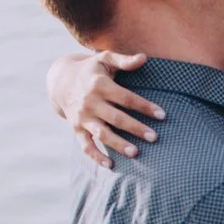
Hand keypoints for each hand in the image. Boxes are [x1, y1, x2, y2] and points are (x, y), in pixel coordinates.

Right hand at [47, 50, 162, 168]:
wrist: (61, 80)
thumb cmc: (91, 69)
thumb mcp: (105, 59)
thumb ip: (124, 60)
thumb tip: (144, 58)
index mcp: (99, 85)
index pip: (126, 98)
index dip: (145, 106)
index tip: (162, 115)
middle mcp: (90, 102)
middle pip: (116, 117)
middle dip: (135, 128)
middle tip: (154, 138)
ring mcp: (83, 117)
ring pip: (101, 133)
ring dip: (118, 144)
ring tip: (135, 153)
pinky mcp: (77, 128)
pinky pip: (85, 145)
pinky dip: (96, 156)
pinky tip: (110, 165)